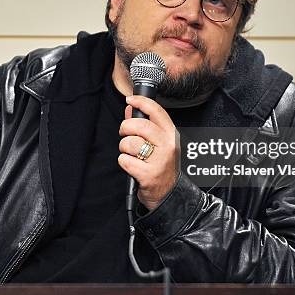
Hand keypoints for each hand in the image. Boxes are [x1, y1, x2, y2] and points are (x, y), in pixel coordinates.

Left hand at [118, 95, 179, 210]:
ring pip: (130, 143)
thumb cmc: (162, 166)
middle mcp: (168, 146)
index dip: (141, 102)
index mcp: (171, 135)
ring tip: (131, 154)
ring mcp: (159, 161)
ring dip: (124, 148)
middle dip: (126, 128)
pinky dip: (124, 162)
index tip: (129, 99)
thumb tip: (130, 108)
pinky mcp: (149, 175)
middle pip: (140, 125)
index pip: (157, 111)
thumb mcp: (158, 144)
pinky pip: (125, 160)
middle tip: (125, 134)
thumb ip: (145, 124)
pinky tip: (132, 166)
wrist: (169, 194)